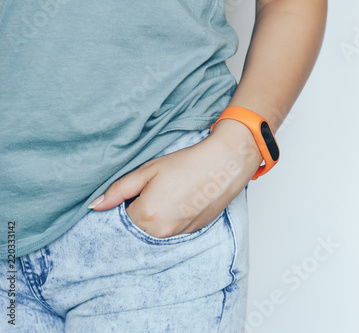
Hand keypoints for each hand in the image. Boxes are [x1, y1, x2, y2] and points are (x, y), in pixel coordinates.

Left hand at [88, 120, 261, 237]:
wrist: (224, 165)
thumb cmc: (187, 164)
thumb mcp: (147, 171)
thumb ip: (118, 191)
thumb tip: (95, 206)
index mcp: (145, 216)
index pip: (121, 218)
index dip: (128, 201)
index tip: (139, 189)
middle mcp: (161, 232)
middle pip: (138, 226)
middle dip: (141, 209)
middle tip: (157, 188)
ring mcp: (179, 234)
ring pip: (156, 228)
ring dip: (158, 214)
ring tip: (172, 191)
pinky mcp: (193, 232)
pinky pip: (173, 229)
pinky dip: (173, 217)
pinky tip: (183, 199)